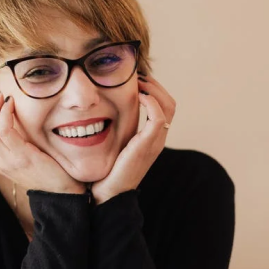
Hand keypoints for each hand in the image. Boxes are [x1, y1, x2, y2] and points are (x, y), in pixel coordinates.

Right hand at [0, 93, 84, 194]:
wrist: (64, 192)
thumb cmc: (50, 171)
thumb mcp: (28, 155)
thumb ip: (19, 141)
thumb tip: (14, 118)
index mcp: (0, 161)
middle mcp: (0, 161)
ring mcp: (9, 160)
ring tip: (2, 97)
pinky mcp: (22, 156)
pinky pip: (5, 131)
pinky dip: (5, 113)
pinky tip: (12, 104)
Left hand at [91, 72, 176, 204]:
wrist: (107, 194)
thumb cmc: (106, 171)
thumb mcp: (112, 145)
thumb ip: (114, 130)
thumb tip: (99, 111)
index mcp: (151, 138)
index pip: (164, 105)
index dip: (153, 88)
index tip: (135, 78)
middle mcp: (157, 138)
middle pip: (170, 102)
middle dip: (155, 84)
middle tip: (136, 74)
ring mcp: (155, 142)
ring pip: (168, 106)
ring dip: (154, 88)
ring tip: (138, 81)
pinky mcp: (148, 145)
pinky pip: (159, 117)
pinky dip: (151, 102)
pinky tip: (137, 95)